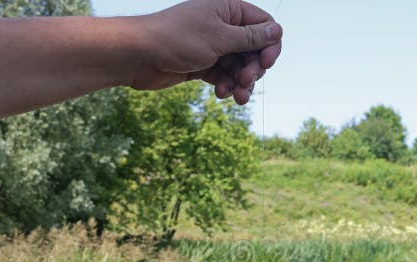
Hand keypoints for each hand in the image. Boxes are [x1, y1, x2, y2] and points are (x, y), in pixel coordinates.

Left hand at [132, 0, 282, 103]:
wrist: (139, 55)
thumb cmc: (177, 39)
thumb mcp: (219, 38)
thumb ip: (250, 37)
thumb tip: (277, 31)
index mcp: (229, 9)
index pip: (264, 25)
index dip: (269, 46)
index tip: (265, 64)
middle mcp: (222, 25)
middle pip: (253, 49)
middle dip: (253, 68)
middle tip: (245, 82)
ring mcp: (212, 45)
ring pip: (238, 66)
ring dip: (241, 82)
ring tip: (236, 97)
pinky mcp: (201, 63)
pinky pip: (223, 75)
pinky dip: (225, 85)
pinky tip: (221, 94)